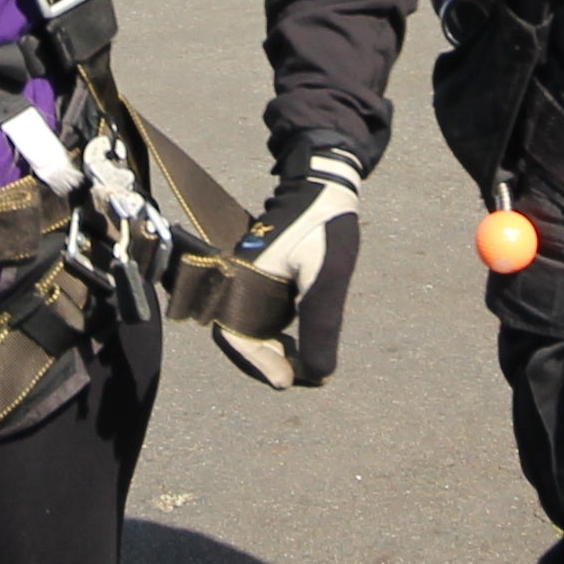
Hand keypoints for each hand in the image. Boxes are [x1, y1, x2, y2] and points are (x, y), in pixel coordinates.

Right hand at [206, 157, 364, 390]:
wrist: (326, 182)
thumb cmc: (325, 224)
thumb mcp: (327, 277)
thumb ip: (320, 325)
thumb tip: (318, 374)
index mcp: (242, 276)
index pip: (237, 335)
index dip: (260, 364)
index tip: (288, 382)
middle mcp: (236, 277)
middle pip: (239, 334)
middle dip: (266, 361)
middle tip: (296, 378)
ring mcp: (247, 274)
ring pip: (248, 324)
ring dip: (270, 349)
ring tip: (299, 366)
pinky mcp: (260, 272)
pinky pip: (257, 311)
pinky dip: (274, 332)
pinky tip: (296, 341)